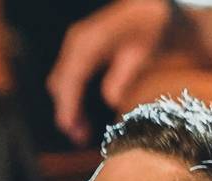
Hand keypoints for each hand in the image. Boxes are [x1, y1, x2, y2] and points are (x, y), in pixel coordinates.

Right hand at [47, 0, 176, 143]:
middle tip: (81, 138)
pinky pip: (66, 77)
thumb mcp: (143, 52)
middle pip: (59, 83)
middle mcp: (76, 41)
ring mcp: (74, 44)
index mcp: (89, 42)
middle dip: (66, 112)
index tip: (72, 130)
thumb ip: (124, 75)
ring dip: (67, 107)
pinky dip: (70, 97)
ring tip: (82, 132)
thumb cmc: (151, 27)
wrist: (150, 8)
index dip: (68, 107)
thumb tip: (111, 101)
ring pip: (60, 82)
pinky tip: (82, 114)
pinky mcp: (77, 50)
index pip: (70, 79)